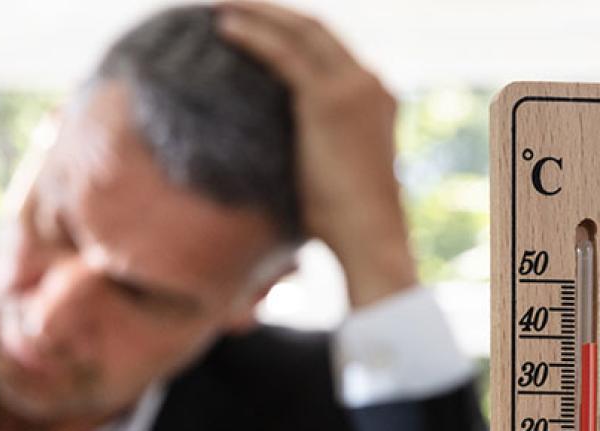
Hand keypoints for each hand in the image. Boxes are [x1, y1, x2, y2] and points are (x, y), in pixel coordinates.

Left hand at [216, 1, 417, 307]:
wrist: (369, 238)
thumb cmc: (345, 222)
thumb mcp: (332, 171)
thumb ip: (314, 145)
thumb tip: (273, 148)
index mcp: (376, 96)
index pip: (330, 47)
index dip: (292, 30)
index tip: (259, 25)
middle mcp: (370, 82)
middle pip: (315, 27)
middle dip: (273, 11)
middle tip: (235, 3)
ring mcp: (353, 87)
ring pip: (300, 30)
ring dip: (259, 13)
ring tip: (222, 4)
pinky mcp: (329, 100)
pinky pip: (284, 54)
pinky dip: (253, 36)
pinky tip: (225, 28)